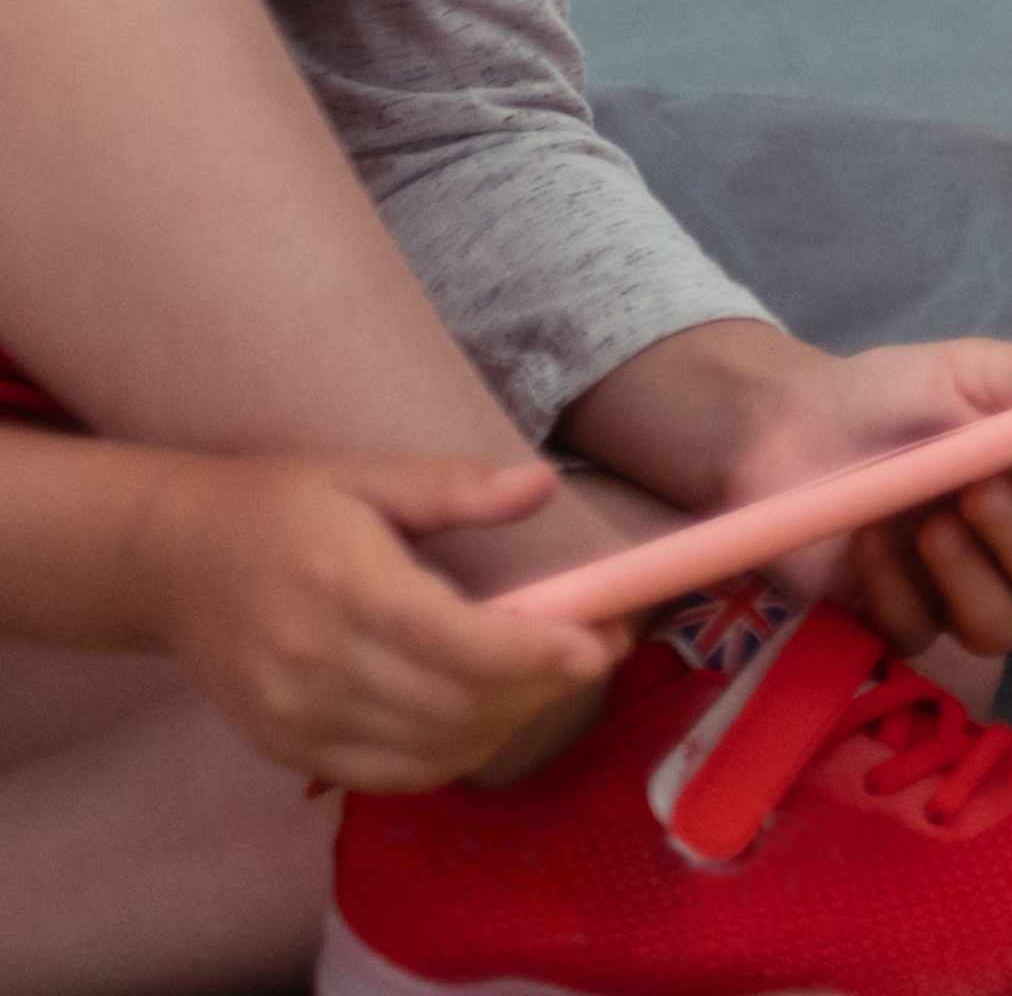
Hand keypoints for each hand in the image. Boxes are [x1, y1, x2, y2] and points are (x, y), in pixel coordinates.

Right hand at [123, 450, 624, 790]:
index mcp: (348, 589)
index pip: (464, 644)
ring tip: (545, 680)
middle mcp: (320, 665)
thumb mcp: (363, 475)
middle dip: (544, 687)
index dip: (543, 654)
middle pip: (461, 705)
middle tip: (596, 652)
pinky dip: (452, 755)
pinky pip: (391, 776)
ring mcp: (298, 718)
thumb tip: (541, 485)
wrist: (167, 562)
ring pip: (434, 750)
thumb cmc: (276, 508)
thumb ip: (453, 487)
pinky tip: (483, 716)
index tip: (604, 642)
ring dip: (507, 722)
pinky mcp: (287, 749)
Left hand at [716, 341, 1011, 658]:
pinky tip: (868, 545)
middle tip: (972, 495)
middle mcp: (1001, 545)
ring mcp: (947, 590)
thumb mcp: (963, 367)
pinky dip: (898, 592)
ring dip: (972, 582)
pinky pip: (919, 634)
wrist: (786, 427)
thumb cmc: (885, 395)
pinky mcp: (891, 618)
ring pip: (999, 628)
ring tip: (929, 530)